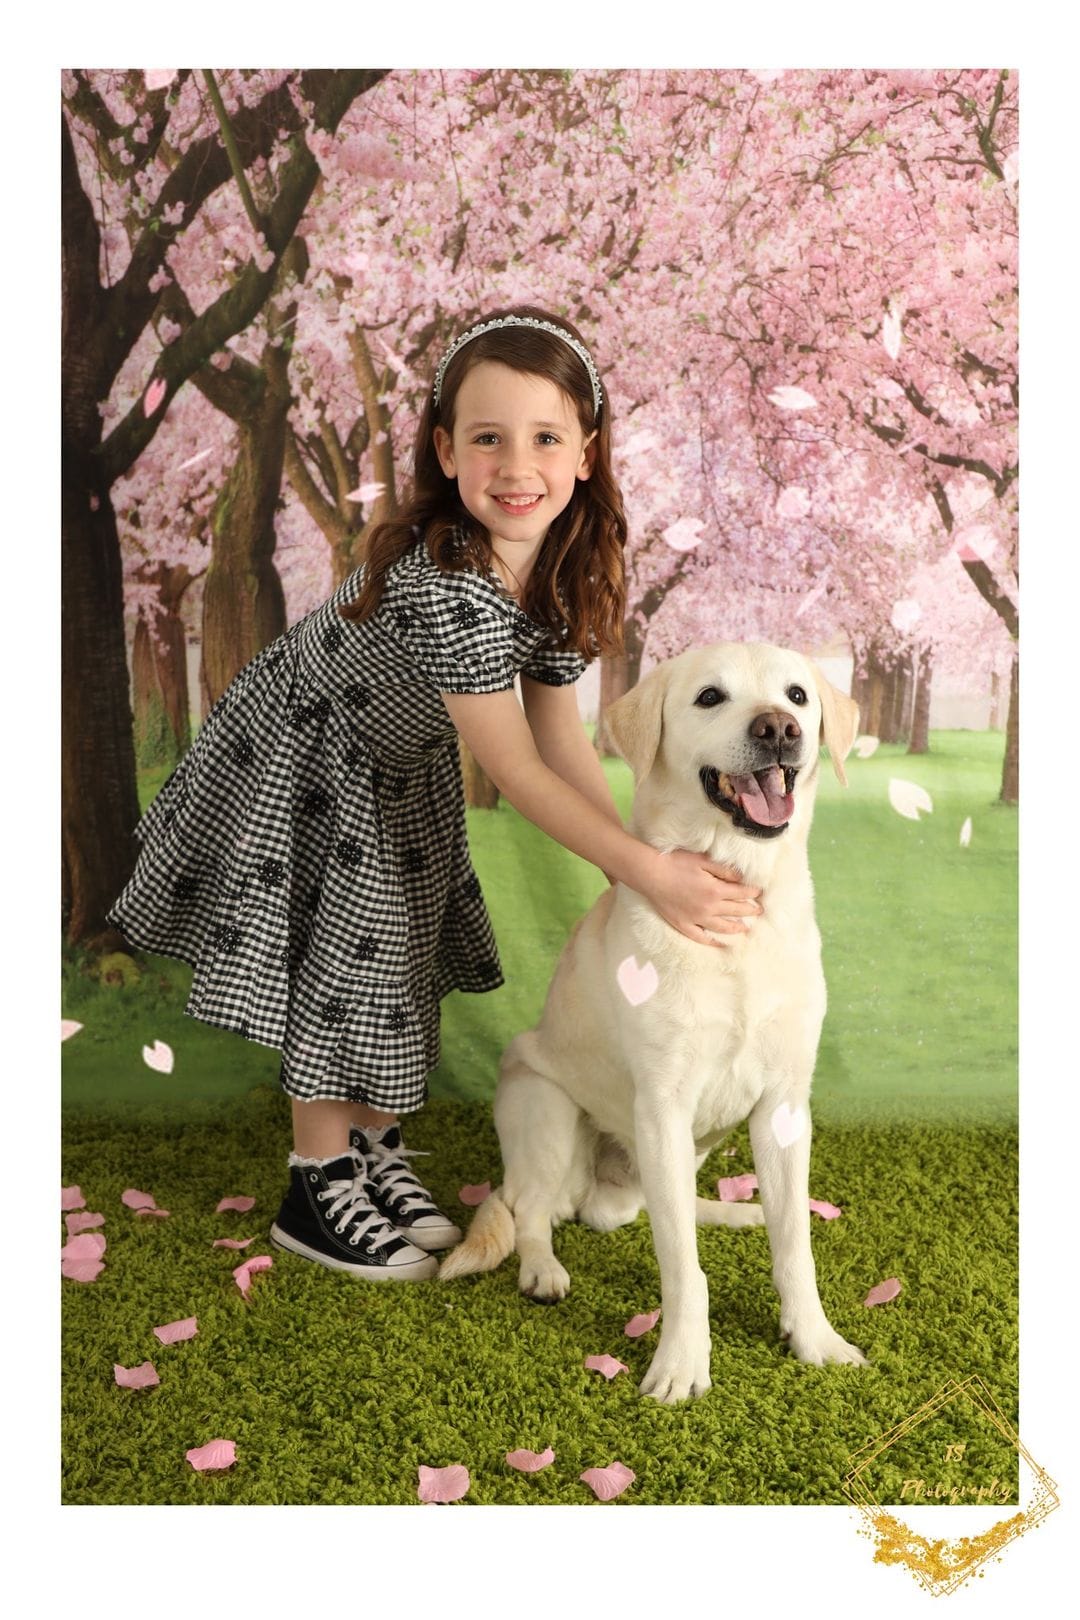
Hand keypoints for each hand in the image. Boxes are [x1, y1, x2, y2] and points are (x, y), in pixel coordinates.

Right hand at [637, 847, 762, 947]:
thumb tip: (741, 878)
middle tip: (759, 911)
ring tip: (746, 928)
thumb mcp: (703, 860)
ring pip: (723, 927)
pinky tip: (722, 944)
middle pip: (736, 911)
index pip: (741, 893)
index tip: (760, 893)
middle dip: (750, 910)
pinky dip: (713, 942)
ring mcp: (696, 919)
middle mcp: (709, 908)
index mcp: (715, 890)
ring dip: (737, 928)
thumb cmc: (676, 863)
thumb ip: (724, 870)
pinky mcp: (684, 925)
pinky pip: (701, 938)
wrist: (651, 874)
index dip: (753, 893)